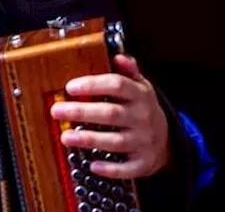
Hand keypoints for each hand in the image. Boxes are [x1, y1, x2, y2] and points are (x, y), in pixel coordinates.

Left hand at [50, 54, 170, 178]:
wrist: (168, 140)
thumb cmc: (144, 109)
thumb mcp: (142, 86)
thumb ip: (129, 71)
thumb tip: (118, 56)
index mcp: (140, 95)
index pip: (117, 85)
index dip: (93, 84)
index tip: (70, 87)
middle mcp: (142, 117)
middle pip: (110, 113)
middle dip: (82, 112)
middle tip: (57, 111)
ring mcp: (144, 141)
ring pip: (115, 141)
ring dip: (89, 139)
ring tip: (65, 137)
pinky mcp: (143, 162)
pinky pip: (127, 168)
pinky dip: (111, 168)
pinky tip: (93, 165)